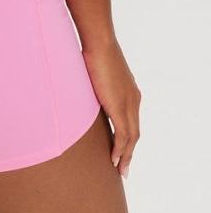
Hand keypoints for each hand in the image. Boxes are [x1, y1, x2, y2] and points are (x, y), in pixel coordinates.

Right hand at [82, 39, 140, 178]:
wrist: (99, 42)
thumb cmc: (93, 50)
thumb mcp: (95, 71)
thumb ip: (92, 83)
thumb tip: (78, 85)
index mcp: (129, 91)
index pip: (131, 119)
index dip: (127, 136)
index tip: (122, 149)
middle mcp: (133, 99)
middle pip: (134, 132)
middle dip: (129, 151)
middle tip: (123, 167)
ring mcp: (129, 104)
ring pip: (132, 138)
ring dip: (126, 155)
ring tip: (120, 169)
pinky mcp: (121, 108)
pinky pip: (124, 135)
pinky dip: (121, 149)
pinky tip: (114, 160)